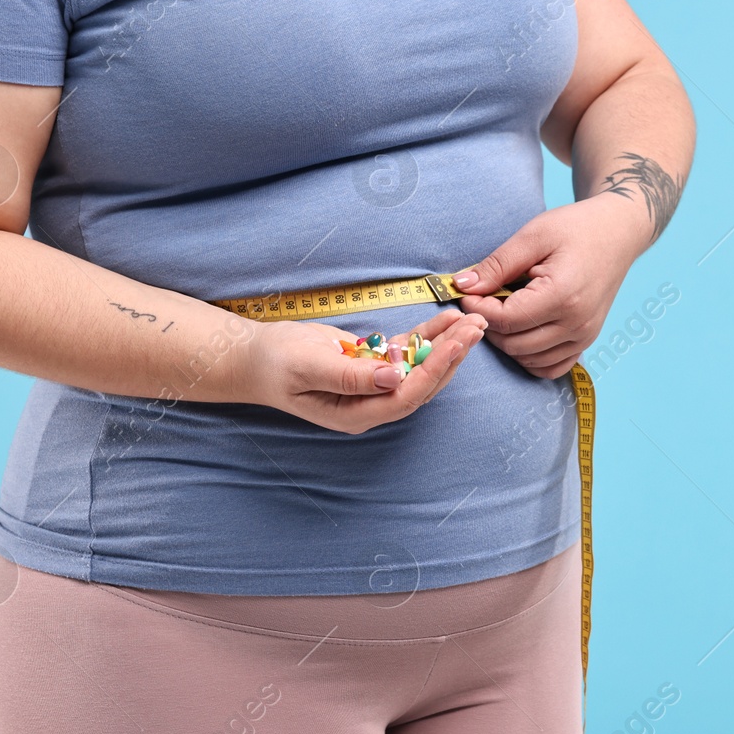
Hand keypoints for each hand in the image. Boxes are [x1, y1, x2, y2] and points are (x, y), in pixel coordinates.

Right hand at [244, 309, 486, 433]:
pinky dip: (428, 335)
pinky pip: (408, 351)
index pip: (407, 396)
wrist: (255, 356)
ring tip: (473, 320)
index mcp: (357, 415)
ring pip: (420, 367)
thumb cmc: (275, 364)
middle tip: (478, 326)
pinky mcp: (374, 365)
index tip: (456, 343)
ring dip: (447, 345)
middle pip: (423, 383)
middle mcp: (372, 404)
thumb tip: (395, 377)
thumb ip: (350, 376)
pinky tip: (447, 318)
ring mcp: (375, 386)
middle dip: (452, 355)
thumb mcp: (307, 366)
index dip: (434, 369)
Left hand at [453, 194, 647, 377]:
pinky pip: (551, 368)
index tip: (467, 293)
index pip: (506, 319)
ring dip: (507, 342)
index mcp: (563, 295)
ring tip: (503, 312)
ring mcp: (584, 337)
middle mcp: (577, 324)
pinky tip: (521, 333)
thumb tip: (462, 286)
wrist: (618, 233)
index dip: (478, 309)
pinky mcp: (587, 342)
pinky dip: (529, 358)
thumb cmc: (576, 228)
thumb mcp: (533, 236)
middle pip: (514, 344)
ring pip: (529, 359)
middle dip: (489, 326)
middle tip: (482, 302)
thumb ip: (497, 265)